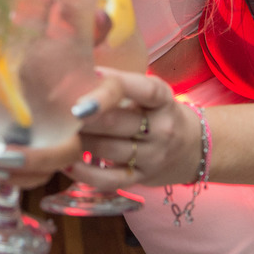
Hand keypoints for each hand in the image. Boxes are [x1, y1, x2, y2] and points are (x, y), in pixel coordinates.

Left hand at [67, 69, 203, 189]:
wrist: (195, 147)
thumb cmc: (160, 113)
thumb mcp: (151, 94)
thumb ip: (121, 87)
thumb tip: (75, 75)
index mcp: (163, 98)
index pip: (141, 90)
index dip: (110, 88)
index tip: (85, 81)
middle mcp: (161, 128)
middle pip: (116, 122)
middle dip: (83, 117)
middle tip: (58, 110)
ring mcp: (153, 156)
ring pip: (108, 149)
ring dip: (79, 140)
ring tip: (60, 132)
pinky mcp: (142, 179)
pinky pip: (109, 179)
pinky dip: (85, 173)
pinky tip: (67, 163)